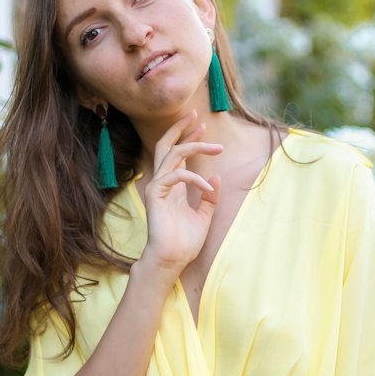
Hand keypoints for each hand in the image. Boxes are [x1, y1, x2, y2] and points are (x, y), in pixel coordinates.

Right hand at [141, 111, 221, 272]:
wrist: (172, 260)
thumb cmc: (185, 242)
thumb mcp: (204, 216)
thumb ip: (209, 197)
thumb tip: (216, 177)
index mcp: (173, 186)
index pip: (177, 154)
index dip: (188, 138)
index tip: (202, 125)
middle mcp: (163, 182)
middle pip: (167, 145)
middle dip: (181, 128)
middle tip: (196, 115)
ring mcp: (157, 187)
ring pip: (174, 154)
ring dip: (196, 147)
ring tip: (218, 147)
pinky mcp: (156, 195)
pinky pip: (176, 175)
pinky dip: (195, 178)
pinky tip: (208, 187)